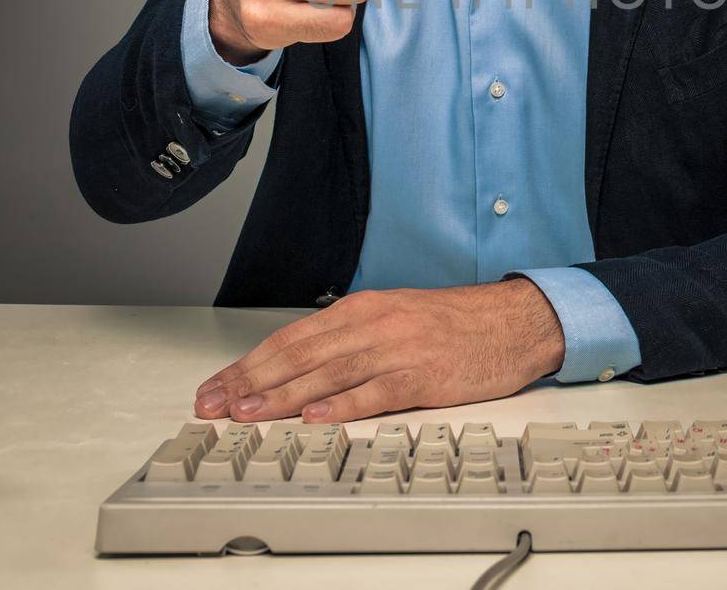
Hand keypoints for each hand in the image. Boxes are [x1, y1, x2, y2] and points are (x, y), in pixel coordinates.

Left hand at [192, 280, 566, 423]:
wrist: (512, 321)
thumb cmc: (452, 325)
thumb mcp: (393, 318)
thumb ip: (348, 339)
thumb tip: (298, 369)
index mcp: (362, 309)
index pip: (292, 338)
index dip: (249, 364)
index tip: (216, 387)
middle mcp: (373, 324)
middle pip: (300, 355)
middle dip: (251, 382)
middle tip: (214, 405)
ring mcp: (398, 349)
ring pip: (329, 373)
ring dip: (283, 396)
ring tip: (248, 414)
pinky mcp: (425, 376)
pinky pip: (377, 391)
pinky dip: (344, 405)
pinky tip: (317, 417)